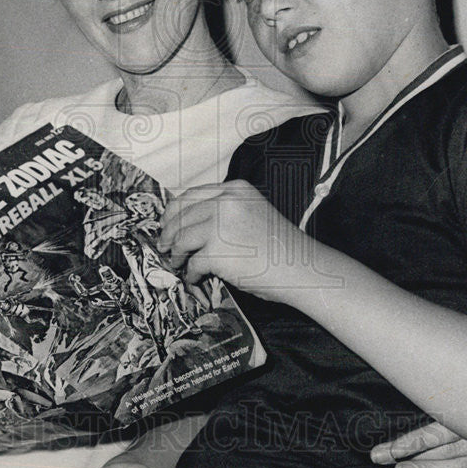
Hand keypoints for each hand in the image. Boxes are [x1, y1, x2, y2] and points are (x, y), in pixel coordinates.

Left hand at [157, 181, 306, 302]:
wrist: (302, 268)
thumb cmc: (280, 247)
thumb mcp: (252, 213)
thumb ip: (225, 211)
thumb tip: (190, 225)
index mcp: (235, 189)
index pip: (190, 195)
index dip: (174, 212)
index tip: (168, 225)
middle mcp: (225, 202)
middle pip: (180, 214)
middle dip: (168, 232)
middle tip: (164, 246)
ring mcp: (220, 226)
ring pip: (180, 238)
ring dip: (176, 253)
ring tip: (178, 263)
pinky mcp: (217, 251)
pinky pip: (192, 263)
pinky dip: (190, 273)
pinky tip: (196, 278)